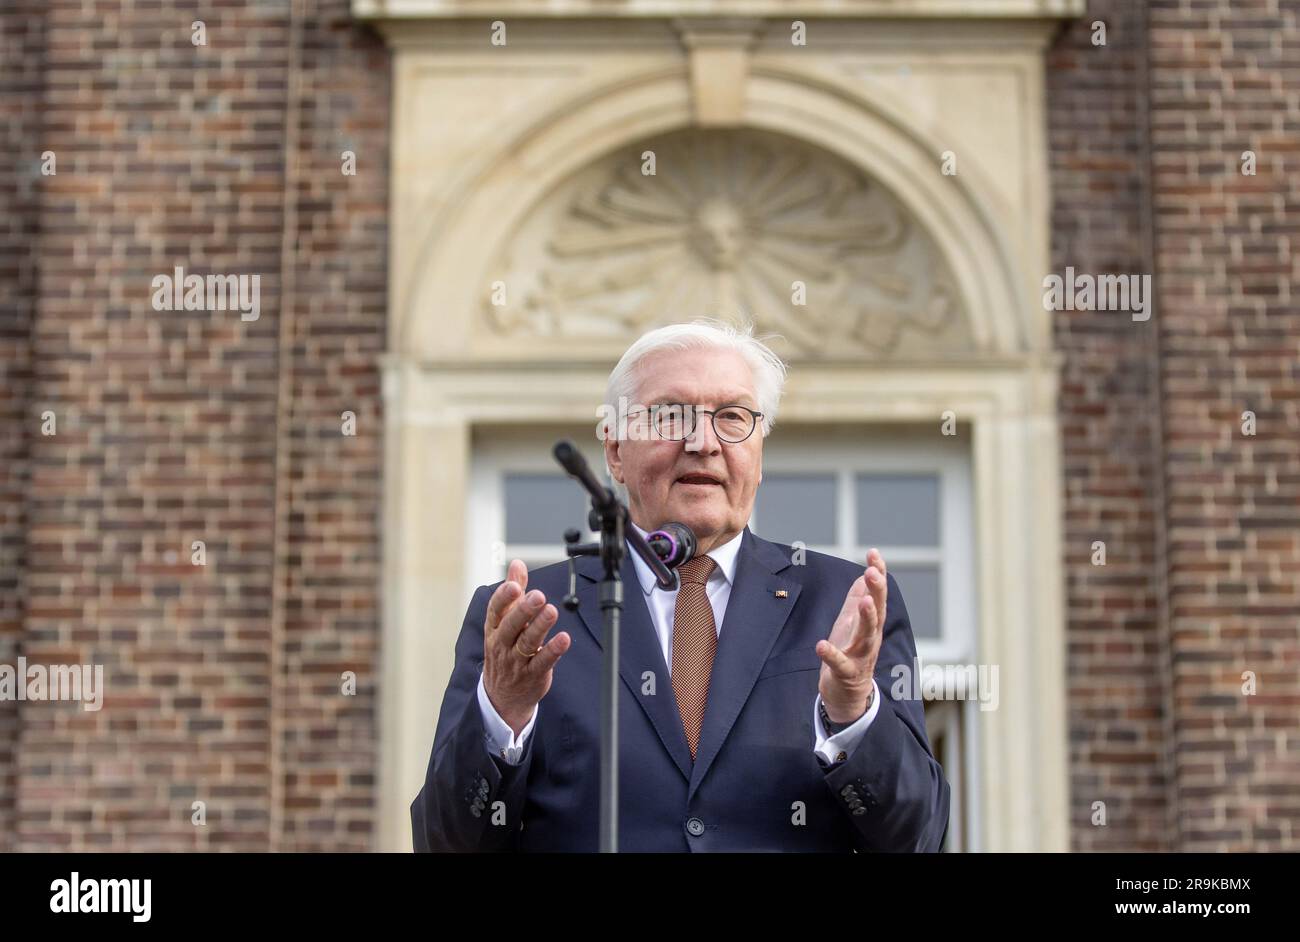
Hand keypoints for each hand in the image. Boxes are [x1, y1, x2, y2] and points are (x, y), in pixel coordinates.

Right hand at [482, 559, 571, 736]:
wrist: (502, 696)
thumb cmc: (505, 650)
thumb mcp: (504, 622)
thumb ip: (514, 592)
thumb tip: (517, 564)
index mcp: (494, 628)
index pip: (495, 611)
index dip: (504, 598)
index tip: (515, 585)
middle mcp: (502, 644)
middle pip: (511, 626)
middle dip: (524, 610)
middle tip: (538, 595)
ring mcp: (516, 661)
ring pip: (527, 643)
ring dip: (540, 627)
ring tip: (551, 611)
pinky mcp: (532, 675)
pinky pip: (543, 662)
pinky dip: (553, 650)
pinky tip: (564, 639)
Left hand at [816, 548, 886, 723]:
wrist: (847, 695)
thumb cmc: (850, 654)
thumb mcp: (852, 623)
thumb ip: (857, 599)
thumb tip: (865, 573)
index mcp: (870, 624)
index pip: (877, 595)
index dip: (878, 573)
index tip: (874, 553)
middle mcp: (870, 638)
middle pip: (877, 613)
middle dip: (877, 592)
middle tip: (874, 572)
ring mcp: (860, 656)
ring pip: (867, 636)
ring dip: (866, 619)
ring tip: (864, 602)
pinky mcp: (846, 674)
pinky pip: (840, 664)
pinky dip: (831, 655)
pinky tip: (821, 645)